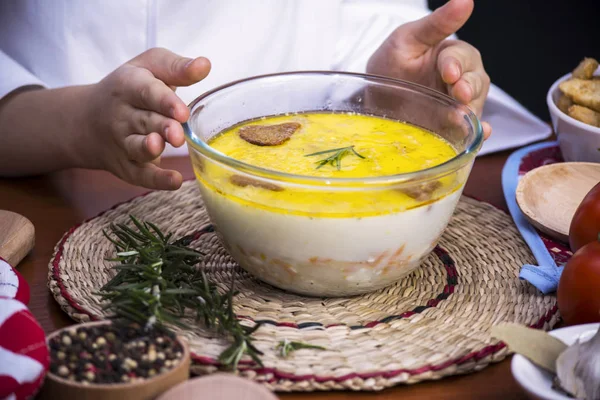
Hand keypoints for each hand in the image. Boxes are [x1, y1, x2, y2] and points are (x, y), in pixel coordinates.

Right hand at [82, 48, 210, 189]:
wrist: (85, 119)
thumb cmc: (130, 89)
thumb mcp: (148, 68)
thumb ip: (176, 68)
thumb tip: (205, 65)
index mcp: (129, 86)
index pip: (147, 92)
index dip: (165, 102)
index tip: (183, 112)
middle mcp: (122, 115)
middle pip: (144, 121)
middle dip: (161, 128)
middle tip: (178, 134)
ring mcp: (122, 142)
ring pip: (136, 148)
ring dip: (148, 150)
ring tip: (161, 148)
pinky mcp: (126, 166)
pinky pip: (140, 175)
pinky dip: (157, 180)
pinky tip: (175, 181)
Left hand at [366, 0, 491, 138]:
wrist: (372, 101)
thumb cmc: (390, 65)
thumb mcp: (407, 39)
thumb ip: (436, 24)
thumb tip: (465, 0)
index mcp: (450, 55)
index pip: (462, 57)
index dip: (456, 64)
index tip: (447, 71)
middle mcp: (459, 80)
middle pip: (476, 81)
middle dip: (468, 87)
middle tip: (458, 93)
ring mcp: (456, 105)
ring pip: (475, 105)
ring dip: (471, 110)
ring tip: (460, 115)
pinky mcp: (451, 127)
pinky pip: (470, 130)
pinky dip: (478, 132)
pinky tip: (482, 133)